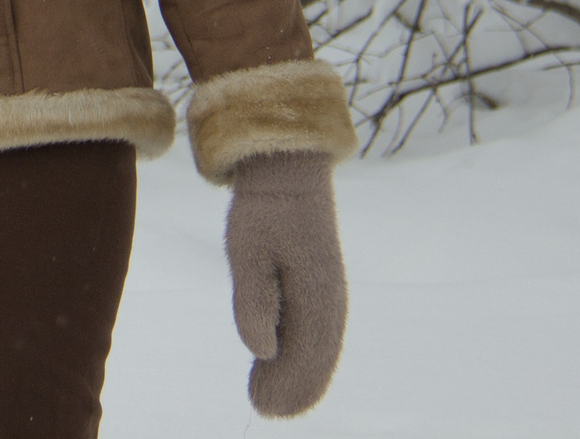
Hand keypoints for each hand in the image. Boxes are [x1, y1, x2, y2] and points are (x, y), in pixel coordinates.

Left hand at [226, 151, 345, 417]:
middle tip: (263, 409)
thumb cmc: (262, 211)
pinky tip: (285, 365)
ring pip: (323, 349)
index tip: (261, 405)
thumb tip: (262, 351)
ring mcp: (331, 292)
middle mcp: (332, 300)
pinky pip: (321, 332)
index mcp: (318, 295)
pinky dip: (307, 355)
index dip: (286, 386)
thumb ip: (254, 301)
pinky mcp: (323, 284)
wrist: (286, 170)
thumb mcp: (247, 251)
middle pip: (319, 359)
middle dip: (293, 388)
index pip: (307, 356)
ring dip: (300, 376)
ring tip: (270, 399)